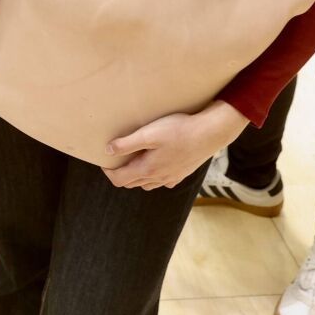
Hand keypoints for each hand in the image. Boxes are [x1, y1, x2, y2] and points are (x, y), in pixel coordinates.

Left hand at [103, 101, 247, 189]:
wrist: (210, 133)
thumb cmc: (179, 130)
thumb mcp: (149, 133)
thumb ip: (127, 143)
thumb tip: (108, 150)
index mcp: (148, 169)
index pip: (120, 179)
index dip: (108, 171)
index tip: (104, 160)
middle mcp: (159, 178)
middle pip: (132, 183)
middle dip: (120, 173)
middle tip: (116, 159)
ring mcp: (172, 177)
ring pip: (147, 184)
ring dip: (136, 176)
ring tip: (134, 160)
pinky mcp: (182, 174)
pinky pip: (163, 181)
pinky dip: (154, 176)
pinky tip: (157, 164)